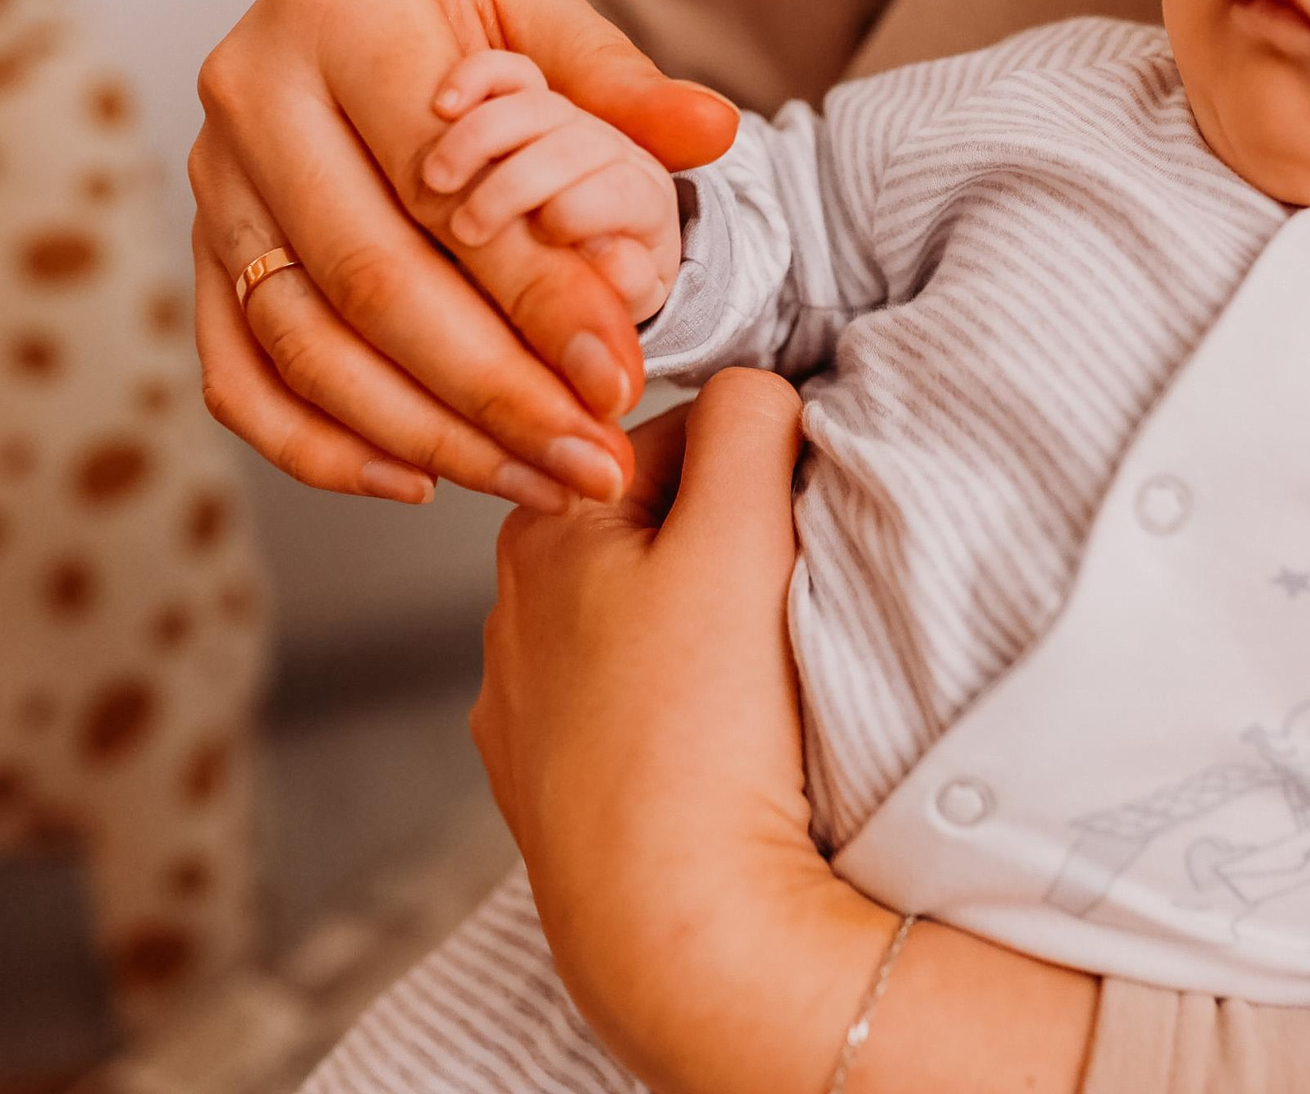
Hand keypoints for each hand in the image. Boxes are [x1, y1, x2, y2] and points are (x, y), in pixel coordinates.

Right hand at [188, 0, 736, 510]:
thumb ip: (619, 81)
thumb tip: (710, 132)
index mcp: (336, 11)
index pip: (442, 187)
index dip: (535, 293)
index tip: (617, 376)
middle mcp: (252, 97)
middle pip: (370, 282)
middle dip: (493, 392)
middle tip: (593, 461)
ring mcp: (214, 181)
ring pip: (307, 347)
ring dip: (428, 437)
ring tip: (542, 480)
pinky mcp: (203, 248)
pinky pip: (240, 374)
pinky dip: (319, 446)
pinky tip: (419, 479)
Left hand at [471, 369, 1096, 1093]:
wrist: (676, 928)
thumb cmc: (702, 732)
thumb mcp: (738, 533)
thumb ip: (749, 423)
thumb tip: (755, 382)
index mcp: (543, 529)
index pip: (667, 434)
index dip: (751, 459)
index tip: (798, 512)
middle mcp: (510, 612)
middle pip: (651, 527)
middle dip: (725, 542)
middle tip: (787, 596)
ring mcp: (525, 710)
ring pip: (638, 620)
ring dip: (698, 626)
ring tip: (757, 680)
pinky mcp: (554, 793)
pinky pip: (630, 709)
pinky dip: (675, 709)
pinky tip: (716, 744)